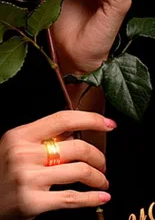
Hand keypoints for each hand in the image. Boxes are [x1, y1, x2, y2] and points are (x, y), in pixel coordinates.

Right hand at [0, 111, 115, 218]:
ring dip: (98, 177)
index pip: (63, 119)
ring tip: (102, 180)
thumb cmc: (4, 170)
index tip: (109, 124)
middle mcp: (23, 154)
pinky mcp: (31, 202)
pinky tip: (101, 197)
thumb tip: (76, 130)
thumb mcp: (17, 145)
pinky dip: (92, 198)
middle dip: (98, 156)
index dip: (91, 119)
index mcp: (21, 135)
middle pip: (76, 147)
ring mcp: (28, 178)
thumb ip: (44, 136)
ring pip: (79, 171)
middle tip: (102, 163)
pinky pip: (71, 198)